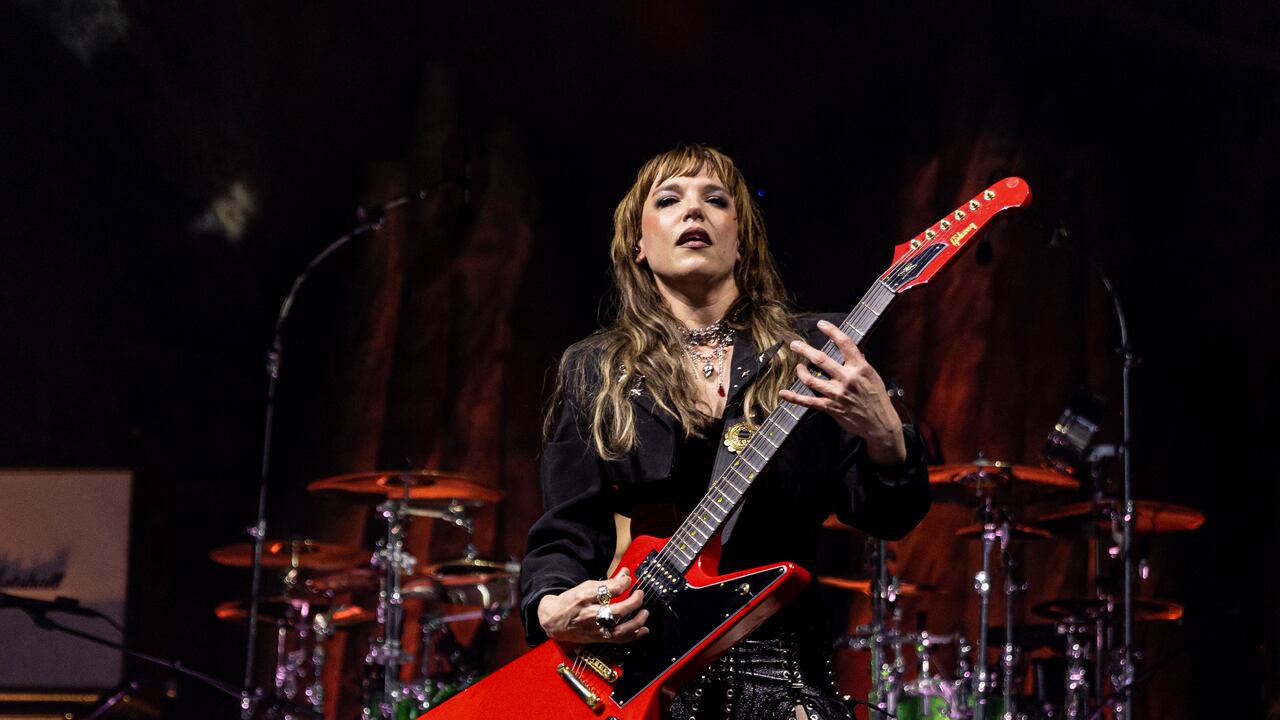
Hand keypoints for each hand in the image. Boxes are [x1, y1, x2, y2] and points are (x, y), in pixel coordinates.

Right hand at [536, 567, 649, 643]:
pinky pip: (618, 640)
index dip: (622, 584)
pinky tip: (643, 629)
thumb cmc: (569, 602)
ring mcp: (593, 630)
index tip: (628, 579)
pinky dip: (633, 636)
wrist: (552, 621)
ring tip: (645, 612)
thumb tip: (625, 574)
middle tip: (639, 594)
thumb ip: (606, 582)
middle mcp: (589, 615)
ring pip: (619, 630)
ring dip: (636, 622)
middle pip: (615, 612)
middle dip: (632, 603)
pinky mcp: (597, 639)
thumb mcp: (584, 587)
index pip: (607, 591)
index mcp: (583, 598)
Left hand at [778, 319, 906, 465]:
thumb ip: (860, 363)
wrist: (880, 423)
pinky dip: (794, 398)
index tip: (821, 324)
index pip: (845, 343)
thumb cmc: (877, 398)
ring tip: (797, 367)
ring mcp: (838, 393)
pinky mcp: (831, 407)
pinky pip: (808, 401)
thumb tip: (852, 350)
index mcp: (860, 368)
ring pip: (811, 379)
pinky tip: (783, 393)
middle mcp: (848, 378)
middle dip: (805, 350)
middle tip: (794, 344)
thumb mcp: (873, 376)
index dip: (832, 331)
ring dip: (800, 371)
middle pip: (821, 359)